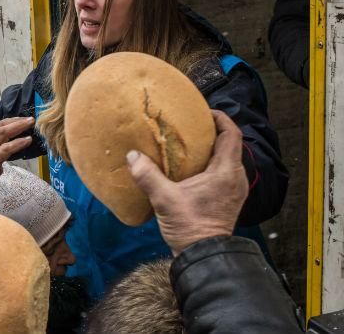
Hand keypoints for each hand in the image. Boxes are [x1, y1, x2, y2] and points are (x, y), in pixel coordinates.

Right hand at [127, 110, 247, 255]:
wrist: (204, 256)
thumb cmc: (190, 226)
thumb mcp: (164, 199)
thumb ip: (148, 175)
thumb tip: (132, 156)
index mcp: (226, 171)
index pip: (231, 134)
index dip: (220, 119)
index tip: (204, 112)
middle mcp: (235, 178)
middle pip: (230, 145)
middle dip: (212, 133)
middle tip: (191, 127)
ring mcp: (234, 190)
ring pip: (227, 160)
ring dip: (212, 150)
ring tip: (189, 146)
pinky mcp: (229, 200)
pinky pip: (223, 173)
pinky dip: (211, 165)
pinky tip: (192, 170)